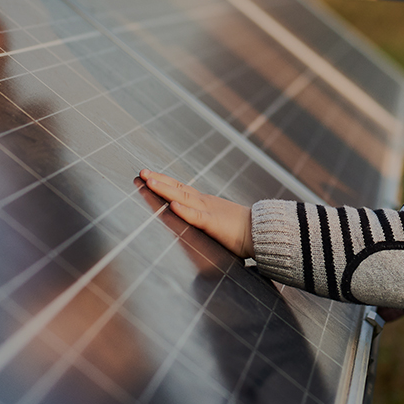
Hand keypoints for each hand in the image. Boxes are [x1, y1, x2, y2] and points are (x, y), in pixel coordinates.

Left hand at [138, 169, 252, 257]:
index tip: (148, 175)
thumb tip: (189, 220)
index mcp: (204, 203)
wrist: (262, 232)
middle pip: (178, 188)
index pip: (180, 189)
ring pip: (183, 198)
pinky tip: (172, 205)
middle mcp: (204, 203)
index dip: (164, 182)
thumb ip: (202, 219)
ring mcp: (208, 212)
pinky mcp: (214, 225)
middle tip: (141, 172)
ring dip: (165, 190)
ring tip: (149, 182)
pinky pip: (197, 217)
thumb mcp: (217, 221)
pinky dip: (184, 211)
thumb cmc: (241, 230)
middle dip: (158, 180)